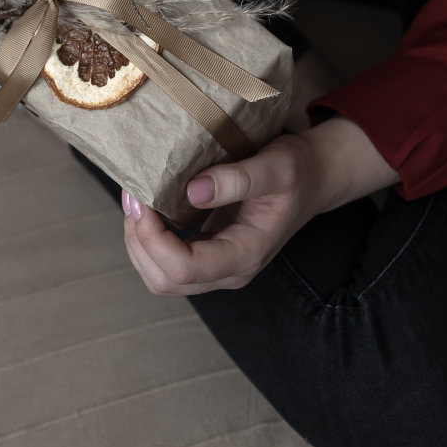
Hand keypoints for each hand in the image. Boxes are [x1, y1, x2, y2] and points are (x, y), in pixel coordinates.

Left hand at [122, 117, 399, 294]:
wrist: (313, 180)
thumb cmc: (297, 172)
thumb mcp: (276, 166)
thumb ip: (238, 179)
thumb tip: (191, 191)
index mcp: (245, 255)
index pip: (184, 269)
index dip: (152, 238)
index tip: (142, 198)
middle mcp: (229, 271)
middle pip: (164, 280)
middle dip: (138, 240)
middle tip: (133, 196)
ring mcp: (218, 267)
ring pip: (160, 276)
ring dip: (138, 241)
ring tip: (136, 200)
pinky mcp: (208, 254)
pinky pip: (166, 261)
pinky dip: (148, 238)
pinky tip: (148, 207)